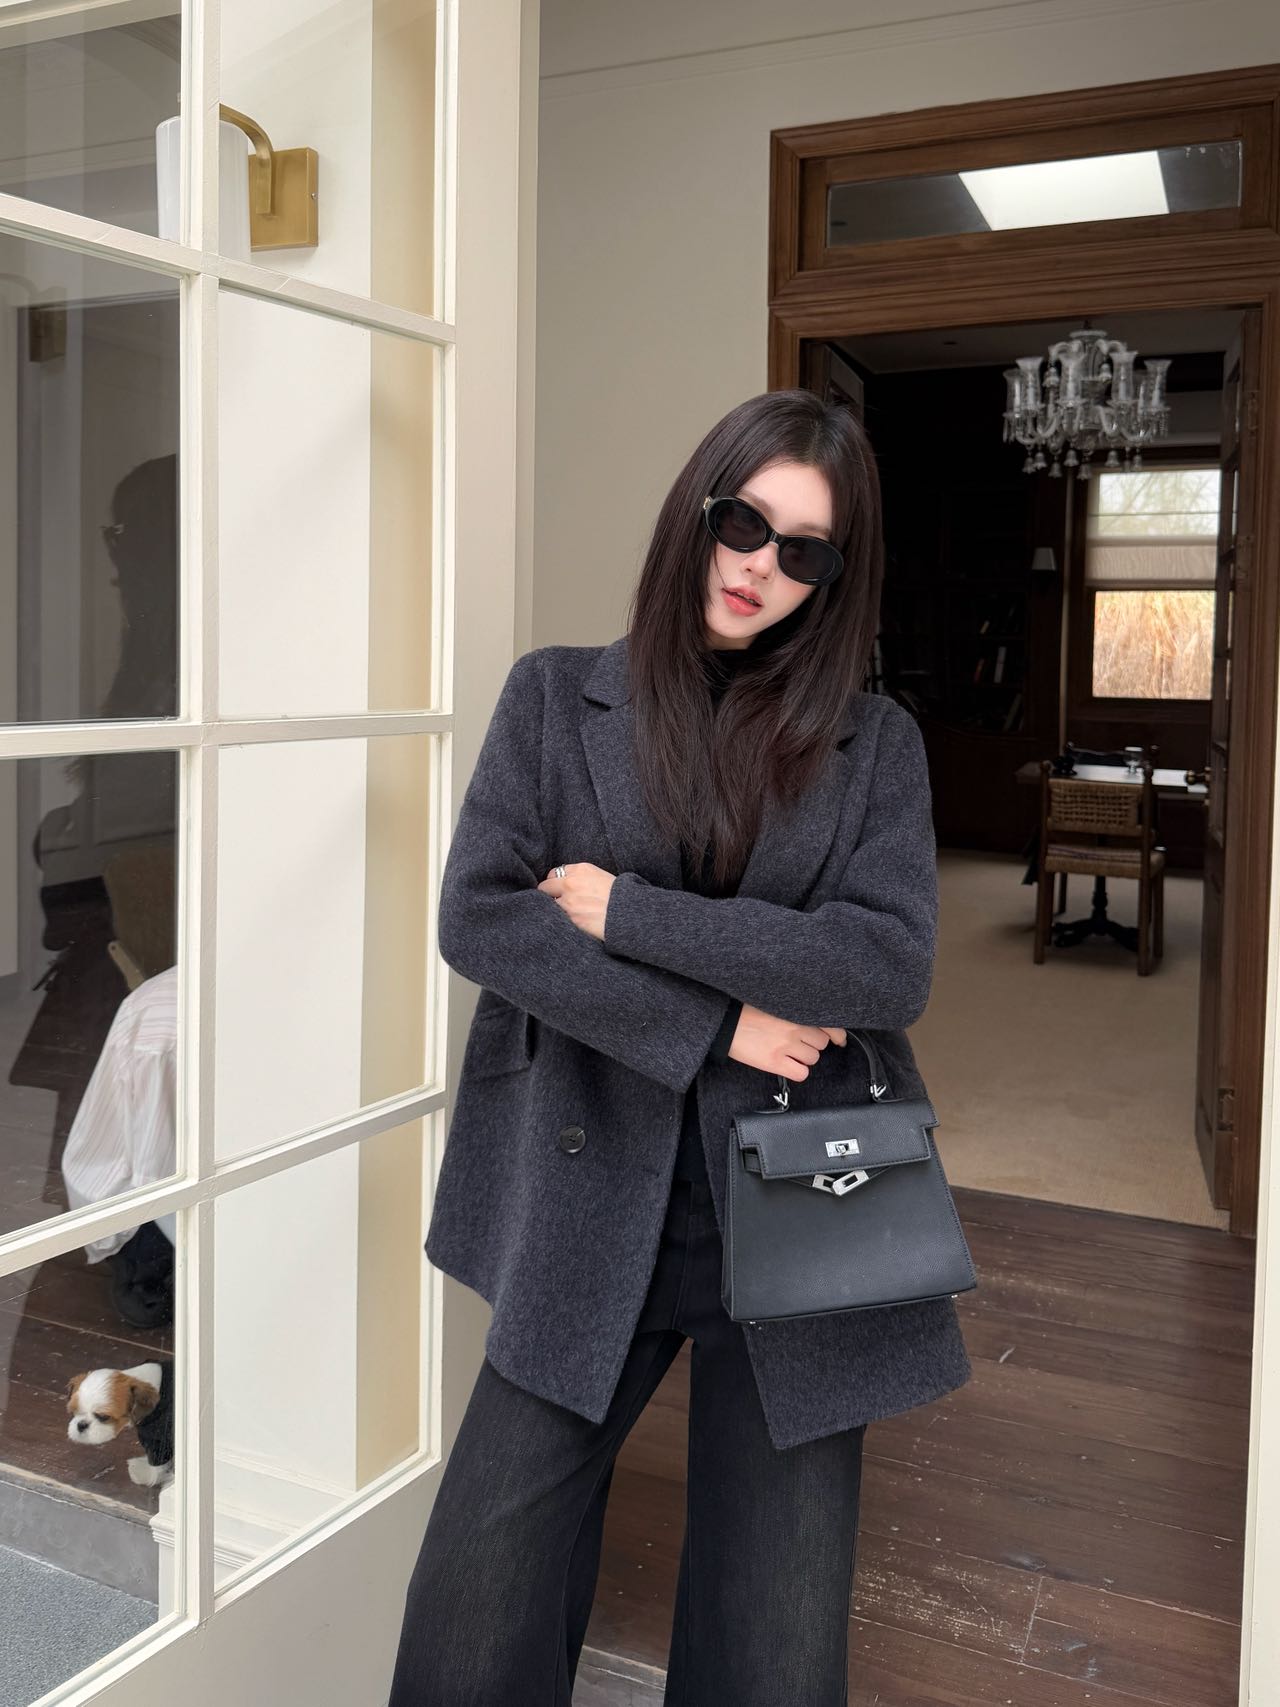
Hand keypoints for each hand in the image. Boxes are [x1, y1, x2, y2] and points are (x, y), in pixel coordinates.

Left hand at [537, 862, 616, 941]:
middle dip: (549, 894)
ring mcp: (569, 902)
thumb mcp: (602, 876)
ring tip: (570, 913)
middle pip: (545, 887)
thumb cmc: (621, 896)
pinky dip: (562, 921)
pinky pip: (559, 919)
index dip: (556, 882)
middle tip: (558, 901)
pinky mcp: (571, 919)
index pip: (554, 873)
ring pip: (550, 905)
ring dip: (556, 909)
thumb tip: (569, 884)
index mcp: (580, 870)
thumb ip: (582, 877)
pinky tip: (573, 922)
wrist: (631, 914)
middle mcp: (571, 883)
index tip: (560, 889)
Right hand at [726, 1003, 846, 1080]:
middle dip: (812, 1044)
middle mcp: (795, 1026)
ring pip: (813, 1058)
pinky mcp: (776, 1062)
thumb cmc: (746, 1011)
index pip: (830, 1024)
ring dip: (804, 1057)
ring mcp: (786, 1045)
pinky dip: (797, 1071)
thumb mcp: (774, 1002)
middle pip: (821, 1043)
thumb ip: (795, 1010)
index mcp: (796, 1009)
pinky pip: (801, 1073)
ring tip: (788, 1052)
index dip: (837, 1034)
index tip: (839, 1039)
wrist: (725, 1022)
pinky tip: (786, 1064)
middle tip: (799, 1043)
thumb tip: (813, 1022)